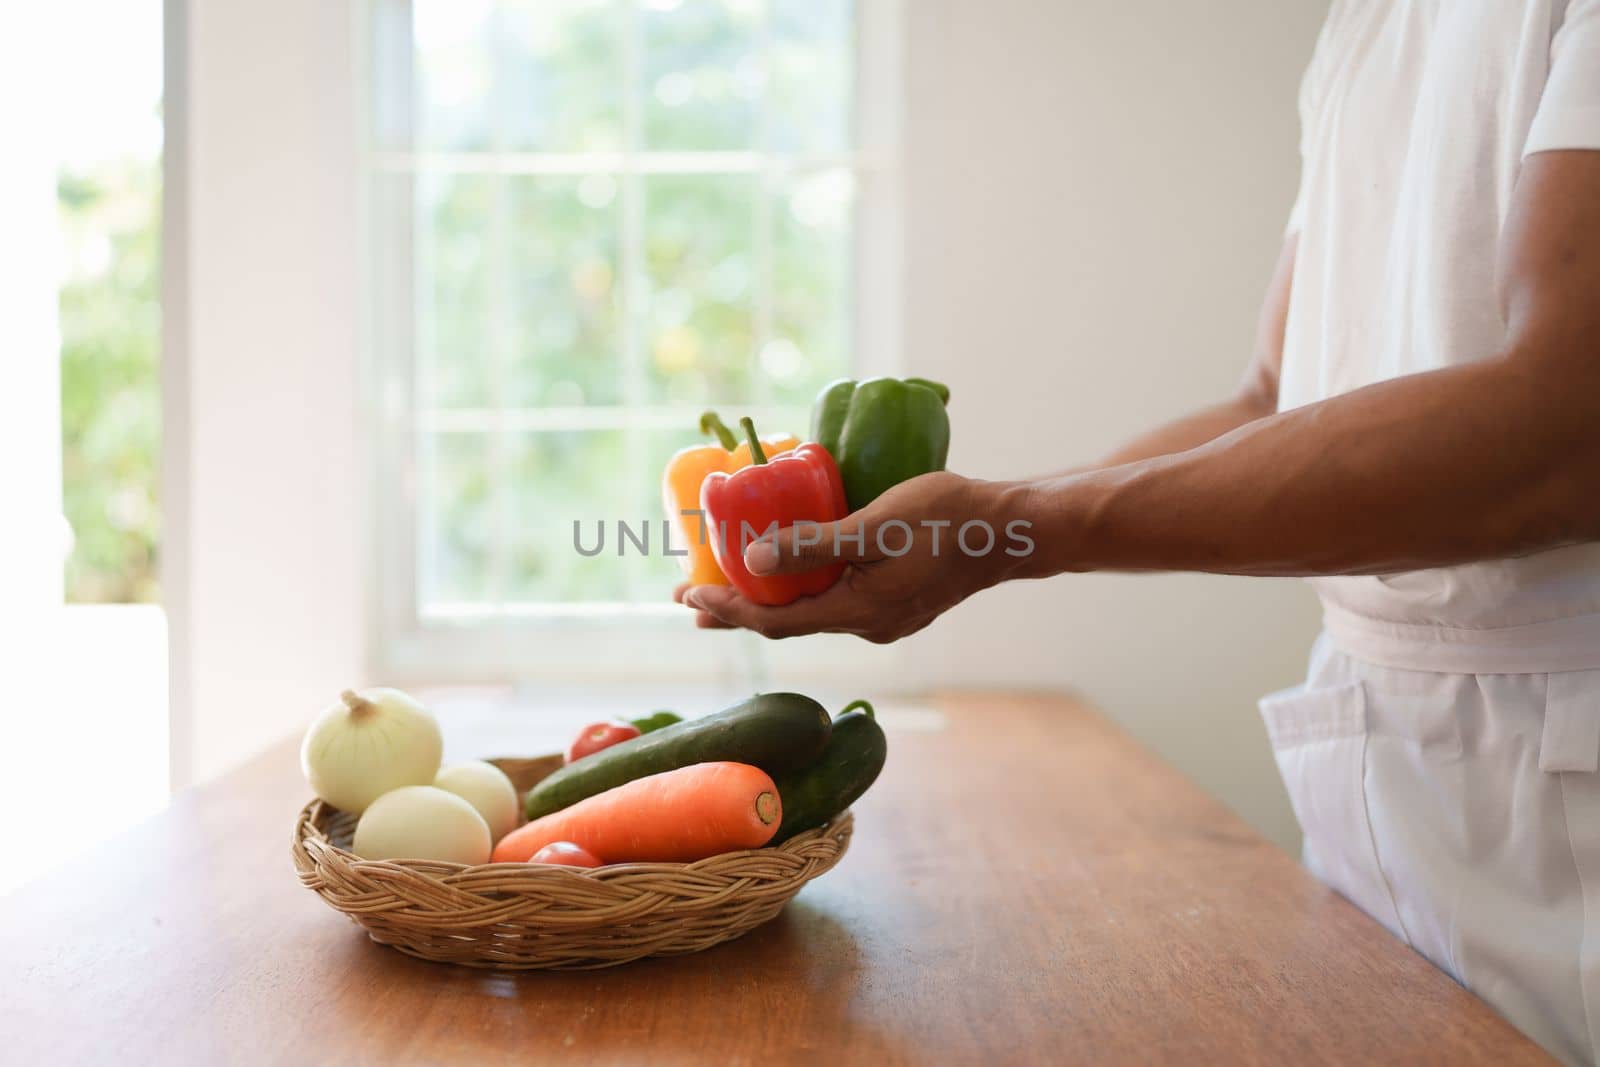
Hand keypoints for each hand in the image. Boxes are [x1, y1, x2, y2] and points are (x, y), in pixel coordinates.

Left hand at [674, 471, 1028, 642]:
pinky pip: (834, 599)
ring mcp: (884, 618)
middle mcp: (866, 625)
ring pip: (811, 611)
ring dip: (767, 597)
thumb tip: (751, 560)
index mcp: (857, 612)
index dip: (728, 609)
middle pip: (786, 621)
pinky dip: (801, 588)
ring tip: (729, 582)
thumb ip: (814, 544)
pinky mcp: (895, 603)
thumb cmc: (947, 519)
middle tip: (690, 594)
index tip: (689, 595)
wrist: (1009, 531)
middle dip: (736, 608)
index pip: (774, 621)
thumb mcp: (875, 525)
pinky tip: (794, 568)